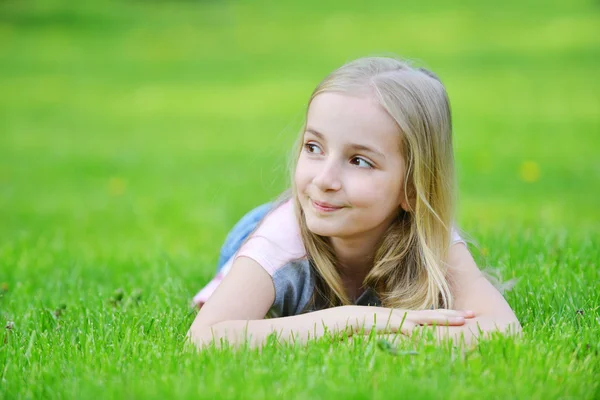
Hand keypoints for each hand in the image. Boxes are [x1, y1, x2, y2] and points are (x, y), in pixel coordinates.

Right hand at [344, 305, 474, 335]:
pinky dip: (416, 331)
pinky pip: (405, 327)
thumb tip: (412, 338)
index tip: (467, 315)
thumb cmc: (367, 326)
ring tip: (460, 321)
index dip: (449, 314)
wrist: (347, 319)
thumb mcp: (388, 329)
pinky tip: (425, 334)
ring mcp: (399, 319)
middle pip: (434, 314)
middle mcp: (406, 316)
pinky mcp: (389, 323)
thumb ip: (400, 332)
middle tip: (472, 315)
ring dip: (443, 319)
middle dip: (453, 314)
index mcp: (407, 317)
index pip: (432, 315)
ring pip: (425, 318)